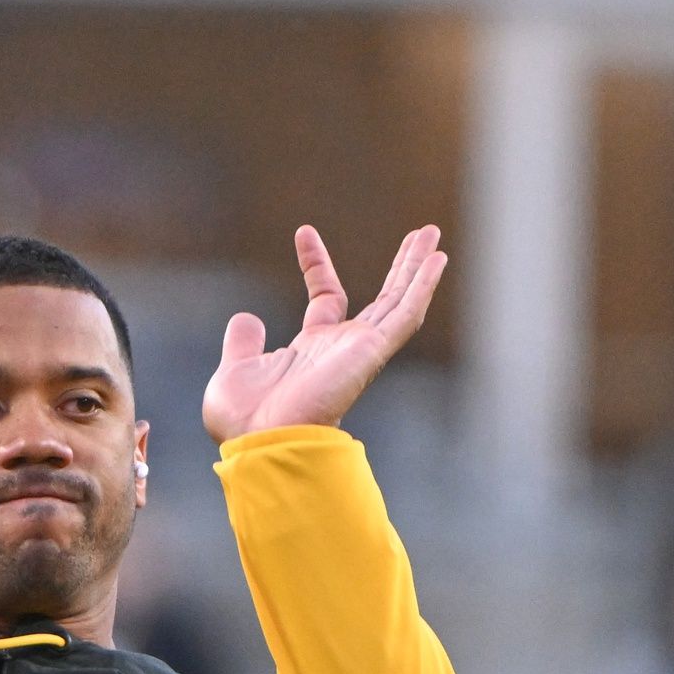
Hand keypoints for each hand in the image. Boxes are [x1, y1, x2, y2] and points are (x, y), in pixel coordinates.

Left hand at [202, 225, 445, 443]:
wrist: (258, 440)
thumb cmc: (243, 421)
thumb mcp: (235, 369)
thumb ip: (242, 343)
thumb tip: (246, 317)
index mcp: (311, 350)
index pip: (325, 297)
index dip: (316, 264)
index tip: (304, 232)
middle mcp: (341, 349)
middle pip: (381, 298)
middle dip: (400, 266)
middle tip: (419, 234)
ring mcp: (359, 350)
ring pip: (399, 301)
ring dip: (417, 267)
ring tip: (431, 233)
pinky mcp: (371, 352)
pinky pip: (404, 315)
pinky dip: (421, 287)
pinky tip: (437, 260)